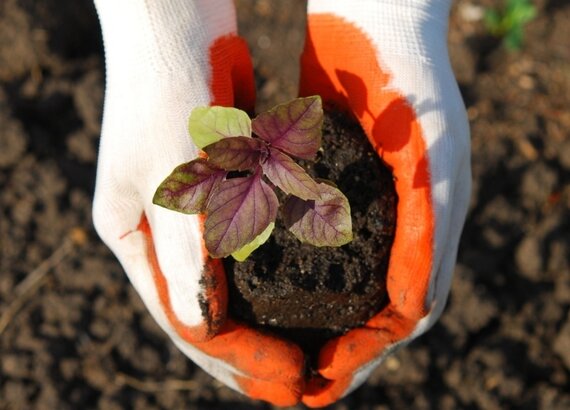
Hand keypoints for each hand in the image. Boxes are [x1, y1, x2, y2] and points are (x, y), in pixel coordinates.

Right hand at [92, 0, 303, 405]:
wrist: (176, 24)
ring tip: (301, 360)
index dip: (238, 358)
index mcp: (135, 239)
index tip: (288, 381)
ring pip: (227, 291)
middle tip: (298, 390)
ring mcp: (190, 218)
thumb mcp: (174, 173)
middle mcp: (160, 237)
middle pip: (206, 316)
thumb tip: (202, 329)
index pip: (188, 320)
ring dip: (261, 328)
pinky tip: (300, 299)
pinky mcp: (219, 196)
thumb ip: (187, 253)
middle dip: (249, 359)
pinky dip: (269, 283)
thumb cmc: (167, 89)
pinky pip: (245, 254)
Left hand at [298, 0, 470, 405]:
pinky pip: (315, 245)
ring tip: (274, 349)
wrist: (378, 23)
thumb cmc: (412, 89)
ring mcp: (367, 211)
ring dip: (312, 322)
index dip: (359, 359)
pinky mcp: (334, 186)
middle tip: (291, 382)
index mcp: (426, 234)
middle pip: (366, 313)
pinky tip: (266, 289)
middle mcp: (398, 230)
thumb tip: (413, 320)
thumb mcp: (432, 167)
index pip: (396, 322)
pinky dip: (296, 276)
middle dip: (331, 352)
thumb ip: (430, 241)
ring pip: (339, 286)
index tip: (316, 387)